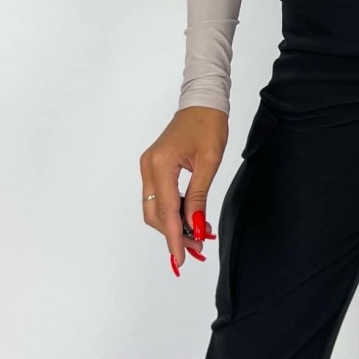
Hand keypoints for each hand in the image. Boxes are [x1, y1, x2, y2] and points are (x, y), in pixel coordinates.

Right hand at [140, 105, 228, 276]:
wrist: (202, 101)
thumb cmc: (209, 124)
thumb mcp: (209, 161)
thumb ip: (198, 196)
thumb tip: (195, 226)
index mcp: (160, 164)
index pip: (166, 211)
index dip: (174, 237)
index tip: (182, 258)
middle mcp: (148, 167)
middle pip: (155, 214)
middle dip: (174, 233)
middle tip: (197, 246)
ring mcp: (148, 166)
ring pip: (155, 208)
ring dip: (173, 224)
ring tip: (198, 234)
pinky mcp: (154, 166)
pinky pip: (159, 196)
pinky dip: (172, 210)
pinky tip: (190, 217)